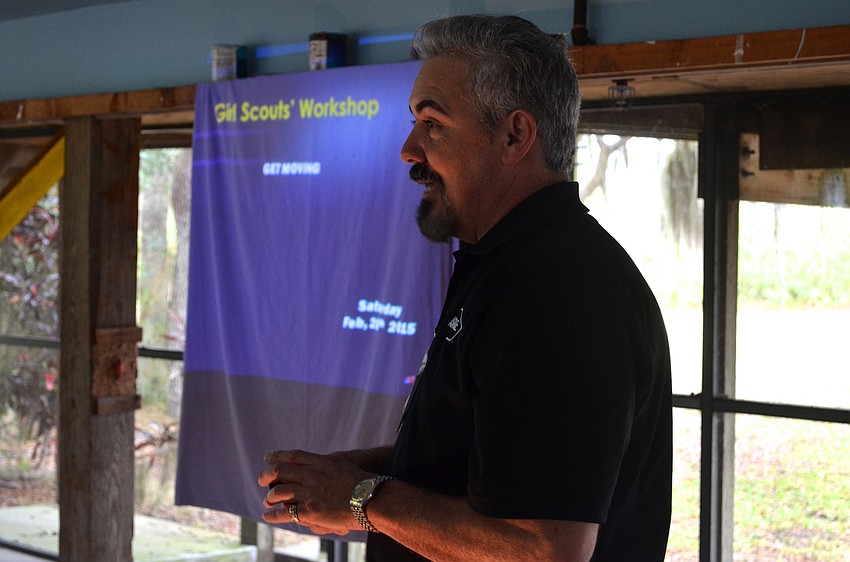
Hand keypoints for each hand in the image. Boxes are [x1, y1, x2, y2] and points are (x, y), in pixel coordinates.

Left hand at [258, 449, 373, 534]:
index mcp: (321, 462)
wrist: (371, 498)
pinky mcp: (311, 510)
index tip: (268, 457)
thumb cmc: (364, 483)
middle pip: (281, 471)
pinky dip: (273, 514)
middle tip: (261, 479)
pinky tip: (267, 516)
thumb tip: (318, 465)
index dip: (278, 455)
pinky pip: (286, 512)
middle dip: (267, 475)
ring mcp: (310, 492)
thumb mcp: (344, 465)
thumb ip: (328, 465)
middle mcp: (312, 475)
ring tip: (266, 500)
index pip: (293, 456)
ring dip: (269, 496)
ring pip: (279, 492)